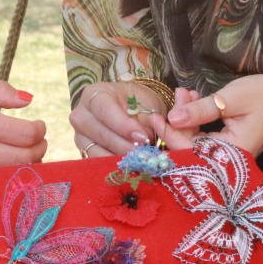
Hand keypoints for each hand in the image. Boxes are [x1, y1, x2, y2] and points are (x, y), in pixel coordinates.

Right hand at [0, 77, 45, 179]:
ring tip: (23, 153)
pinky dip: (2, 177)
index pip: (27, 134)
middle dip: (39, 149)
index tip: (38, 125)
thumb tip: (29, 99)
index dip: (40, 130)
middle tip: (38, 141)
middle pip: (25, 160)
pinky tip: (2, 166)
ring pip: (10, 176)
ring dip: (25, 166)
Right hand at [71, 81, 202, 157]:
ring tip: (143, 162)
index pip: (105, 109)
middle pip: (101, 134)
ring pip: (98, 152)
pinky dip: (117, 167)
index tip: (144, 136)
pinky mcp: (84, 153)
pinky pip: (99, 164)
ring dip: (122, 159)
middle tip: (147, 154)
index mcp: (94, 94)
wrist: (130, 112)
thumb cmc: (139, 104)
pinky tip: (134, 170)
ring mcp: (80, 136)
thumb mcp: (150, 103)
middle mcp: (81, 114)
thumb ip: (161, 111)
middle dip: (126, 145)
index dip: (123, 125)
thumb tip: (182, 103)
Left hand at [165, 74, 262, 157]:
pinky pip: (206, 136)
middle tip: (177, 94)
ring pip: (197, 141)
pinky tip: (194, 100)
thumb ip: (201, 110)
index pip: (190, 151)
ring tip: (186, 92)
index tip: (154, 115)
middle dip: (178, 122)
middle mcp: (229, 160)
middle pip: (191, 148)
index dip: (169, 134)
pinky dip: (197, 119)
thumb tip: (172, 118)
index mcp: (232, 154)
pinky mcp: (229, 144)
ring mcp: (229, 153)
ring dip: (188, 117)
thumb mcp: (232, 99)